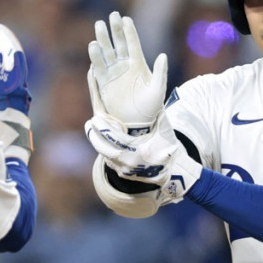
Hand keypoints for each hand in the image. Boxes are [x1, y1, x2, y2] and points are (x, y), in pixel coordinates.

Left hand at [85, 109, 201, 204]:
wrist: (172, 169)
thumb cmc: (167, 145)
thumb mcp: (164, 128)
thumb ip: (156, 112)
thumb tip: (151, 89)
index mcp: (139, 151)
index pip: (116, 139)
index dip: (104, 129)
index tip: (95, 118)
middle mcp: (129, 163)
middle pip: (104, 149)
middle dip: (94, 135)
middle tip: (90, 122)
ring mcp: (125, 170)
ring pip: (105, 154)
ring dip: (97, 141)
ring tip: (92, 128)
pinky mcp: (123, 173)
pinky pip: (109, 159)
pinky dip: (104, 149)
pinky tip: (99, 138)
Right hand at [87, 12, 166, 133]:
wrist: (137, 124)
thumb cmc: (151, 107)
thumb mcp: (158, 90)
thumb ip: (160, 73)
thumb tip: (163, 56)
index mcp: (138, 64)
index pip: (132, 43)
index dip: (129, 31)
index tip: (125, 18)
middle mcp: (124, 66)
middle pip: (117, 44)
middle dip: (114, 30)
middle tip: (111, 16)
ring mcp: (113, 74)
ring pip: (105, 54)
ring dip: (102, 41)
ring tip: (99, 28)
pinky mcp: (103, 85)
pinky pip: (98, 70)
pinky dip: (95, 60)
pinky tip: (93, 49)